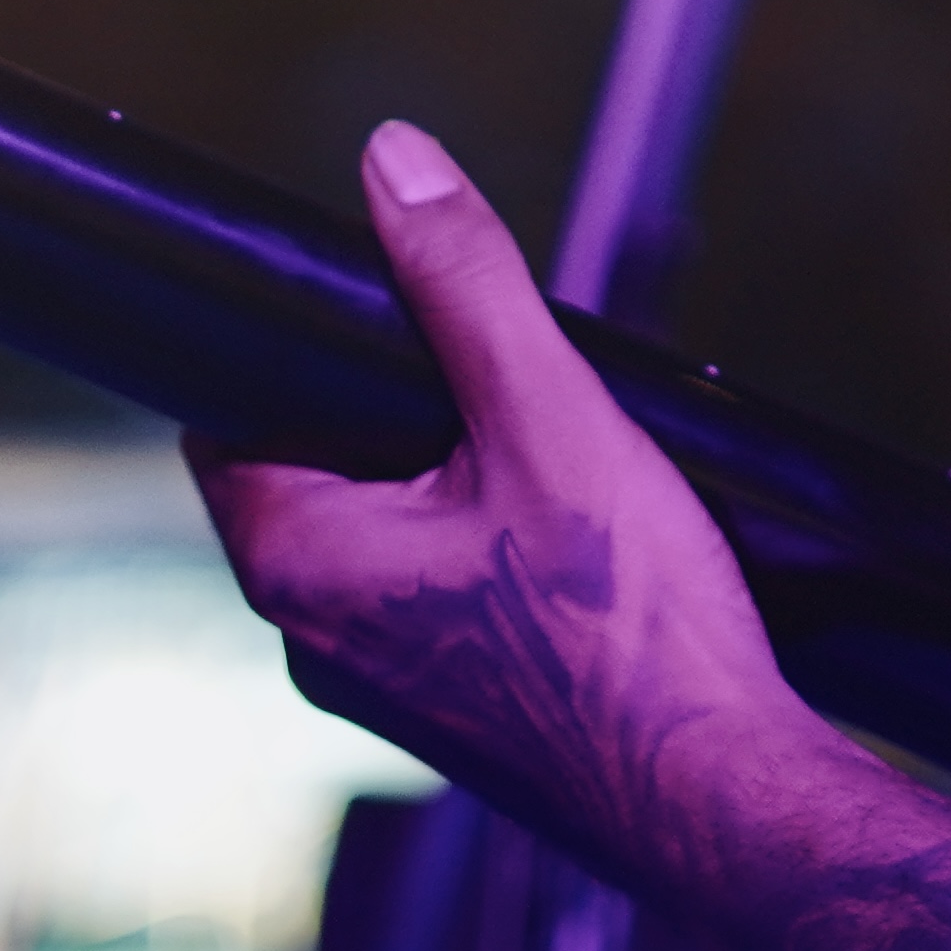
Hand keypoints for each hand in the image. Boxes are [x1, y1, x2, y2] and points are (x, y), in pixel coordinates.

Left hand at [192, 119, 837, 901]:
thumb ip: (462, 283)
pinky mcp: (452, 717)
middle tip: (500, 382)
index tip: (373, 311)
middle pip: (314, 472)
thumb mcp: (548, 414)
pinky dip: (484, 553)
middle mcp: (315, 642)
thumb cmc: (630, 622)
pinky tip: (577, 543)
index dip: (294, 352)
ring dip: (448, 485)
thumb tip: (392, 161)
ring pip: (381, 538)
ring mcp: (382, 692)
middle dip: (395, 412)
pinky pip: (434, 600)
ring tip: (554, 463)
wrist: (719, 789)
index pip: (231, 421)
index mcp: (299, 565)